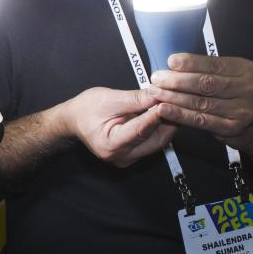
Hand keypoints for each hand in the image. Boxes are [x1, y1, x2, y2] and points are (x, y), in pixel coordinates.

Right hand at [61, 87, 176, 166]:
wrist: (73, 121)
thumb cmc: (86, 108)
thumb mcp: (109, 99)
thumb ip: (136, 99)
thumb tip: (159, 93)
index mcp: (111, 144)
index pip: (141, 130)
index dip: (157, 115)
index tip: (171, 101)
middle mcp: (121, 158)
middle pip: (154, 141)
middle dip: (168, 122)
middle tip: (180, 103)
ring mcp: (127, 160)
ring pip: (156, 143)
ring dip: (166, 125)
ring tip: (175, 107)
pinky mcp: (131, 156)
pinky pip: (151, 143)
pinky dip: (158, 129)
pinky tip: (164, 116)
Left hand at [148, 54, 252, 153]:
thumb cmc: (239, 95)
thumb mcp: (233, 76)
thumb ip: (210, 69)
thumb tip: (175, 63)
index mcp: (247, 70)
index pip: (215, 64)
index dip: (191, 63)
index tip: (171, 61)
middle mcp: (248, 89)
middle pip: (206, 83)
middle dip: (177, 80)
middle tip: (157, 78)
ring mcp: (242, 110)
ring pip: (201, 102)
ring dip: (173, 97)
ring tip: (155, 92)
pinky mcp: (232, 128)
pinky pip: (201, 120)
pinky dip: (180, 114)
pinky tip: (164, 109)